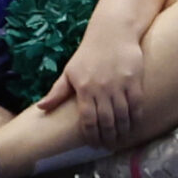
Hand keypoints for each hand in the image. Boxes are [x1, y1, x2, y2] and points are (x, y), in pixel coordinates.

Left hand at [37, 22, 145, 149]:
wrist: (112, 32)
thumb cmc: (88, 53)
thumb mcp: (70, 71)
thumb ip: (57, 92)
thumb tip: (41, 108)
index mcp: (84, 88)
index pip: (87, 120)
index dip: (91, 136)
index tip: (94, 144)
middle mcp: (101, 89)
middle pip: (105, 122)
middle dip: (107, 138)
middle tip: (109, 145)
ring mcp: (119, 85)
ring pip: (122, 116)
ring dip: (121, 131)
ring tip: (120, 139)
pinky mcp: (134, 81)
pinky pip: (136, 106)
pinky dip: (135, 119)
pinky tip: (133, 125)